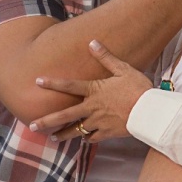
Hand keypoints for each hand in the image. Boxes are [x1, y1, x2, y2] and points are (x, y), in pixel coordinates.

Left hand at [29, 40, 151, 142]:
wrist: (149, 111)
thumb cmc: (138, 88)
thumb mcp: (123, 69)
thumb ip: (106, 57)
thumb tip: (92, 42)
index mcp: (94, 90)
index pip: (69, 86)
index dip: (52, 83)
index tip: (37, 81)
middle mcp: (92, 107)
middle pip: (65, 116)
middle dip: (47, 121)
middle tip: (32, 126)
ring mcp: (98, 122)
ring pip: (76, 130)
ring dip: (63, 134)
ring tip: (53, 138)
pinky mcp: (107, 133)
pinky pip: (93, 137)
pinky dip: (87, 138)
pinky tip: (84, 139)